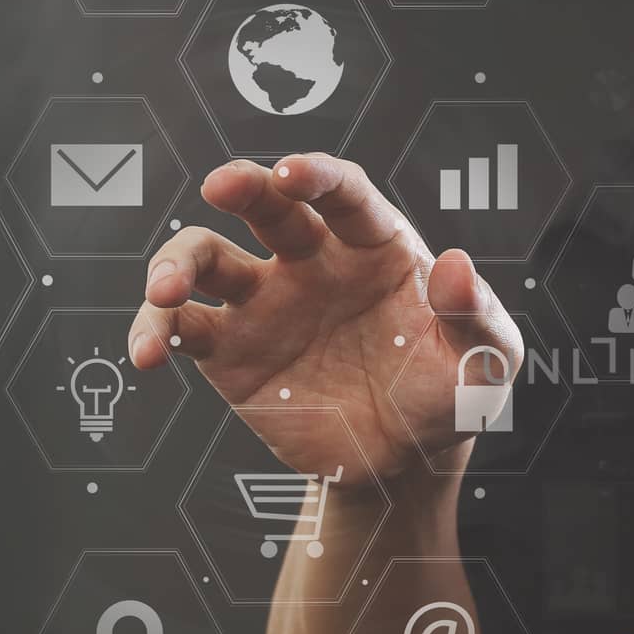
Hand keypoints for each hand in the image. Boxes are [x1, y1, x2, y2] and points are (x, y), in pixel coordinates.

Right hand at [128, 155, 521, 484]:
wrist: (404, 461)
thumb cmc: (448, 394)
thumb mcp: (484, 361)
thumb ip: (477, 315)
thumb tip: (456, 265)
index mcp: (374, 246)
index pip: (342, 192)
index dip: (316, 175)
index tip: (292, 172)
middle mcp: (313, 260)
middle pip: (267, 205)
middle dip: (242, 184)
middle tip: (222, 185)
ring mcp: (265, 301)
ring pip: (207, 257)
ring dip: (177, 262)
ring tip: (167, 292)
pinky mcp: (229, 350)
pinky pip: (182, 327)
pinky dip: (155, 330)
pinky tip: (149, 352)